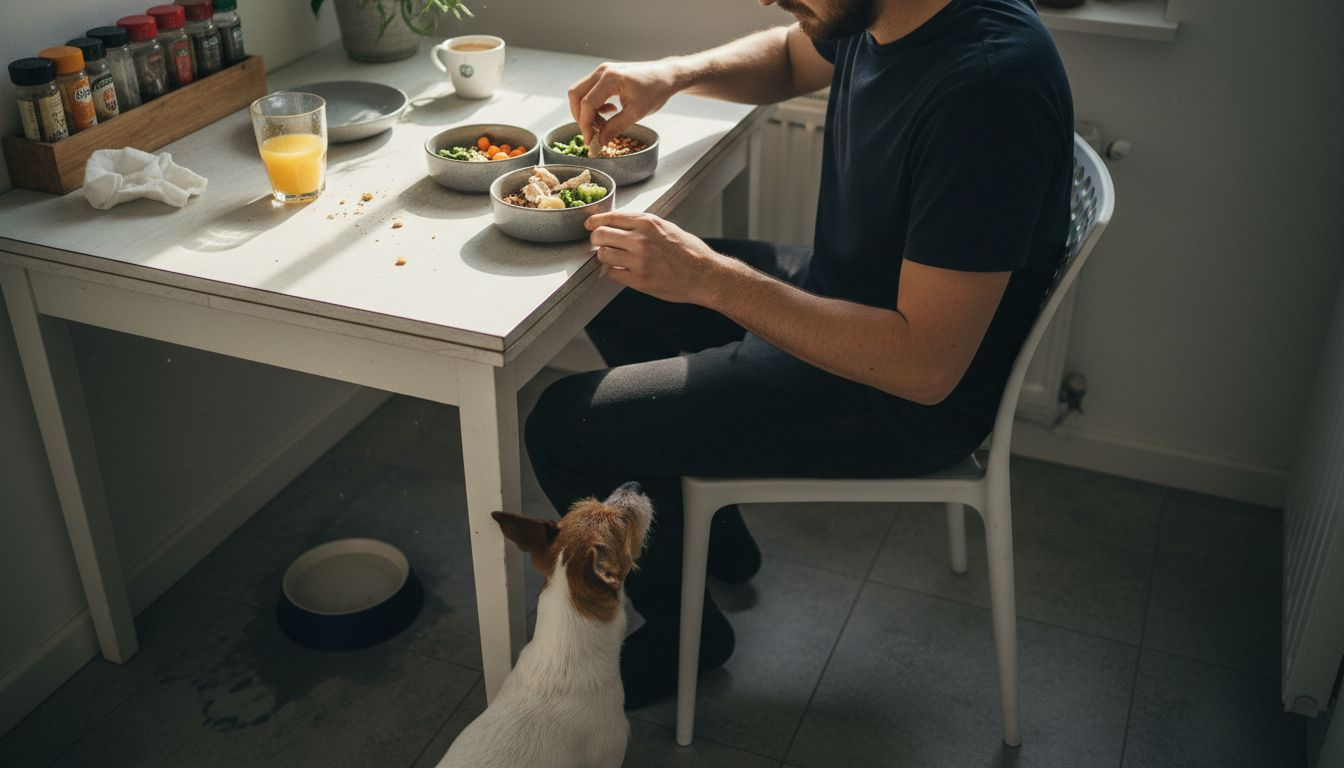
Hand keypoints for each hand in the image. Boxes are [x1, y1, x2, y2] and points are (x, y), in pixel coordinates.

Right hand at [567, 61, 679, 147]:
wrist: (666, 76)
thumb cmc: (656, 91)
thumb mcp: (636, 113)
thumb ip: (615, 127)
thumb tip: (600, 141)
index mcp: (610, 79)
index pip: (587, 103)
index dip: (586, 125)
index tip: (590, 140)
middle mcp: (602, 71)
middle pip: (576, 94)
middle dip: (580, 117)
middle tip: (592, 132)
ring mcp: (602, 71)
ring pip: (581, 92)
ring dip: (587, 111)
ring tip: (603, 124)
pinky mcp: (605, 74)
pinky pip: (590, 90)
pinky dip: (594, 104)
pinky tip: (609, 111)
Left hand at [586, 212, 729, 305]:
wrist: (704, 275)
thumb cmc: (690, 252)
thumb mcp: (667, 227)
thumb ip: (644, 225)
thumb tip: (621, 223)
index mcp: (648, 223)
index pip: (610, 217)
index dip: (595, 221)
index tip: (589, 224)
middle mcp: (641, 240)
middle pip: (601, 235)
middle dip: (596, 239)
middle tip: (598, 243)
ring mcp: (639, 261)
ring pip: (603, 255)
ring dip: (604, 256)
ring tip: (613, 258)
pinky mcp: (639, 280)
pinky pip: (612, 273)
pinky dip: (613, 272)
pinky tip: (621, 270)